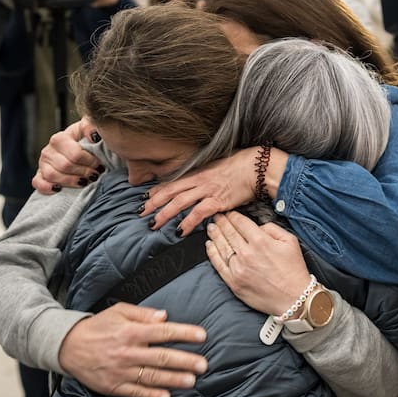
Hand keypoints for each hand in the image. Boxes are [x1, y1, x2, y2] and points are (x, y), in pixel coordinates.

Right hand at [32, 117, 102, 193]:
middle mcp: (48, 150)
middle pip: (65, 166)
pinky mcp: (39, 175)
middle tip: (95, 174)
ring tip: (84, 181)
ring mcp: (42, 164)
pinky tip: (59, 188)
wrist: (76, 149)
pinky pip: (38, 183)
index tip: (100, 164)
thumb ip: (91, 128)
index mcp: (60, 138)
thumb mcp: (88, 129)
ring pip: (52, 176)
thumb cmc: (83, 140)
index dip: (90, 161)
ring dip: (71, 181)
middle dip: (83, 172)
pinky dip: (47, 187)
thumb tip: (94, 135)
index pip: (75, 154)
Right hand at [58, 303, 207, 396]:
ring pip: (152, 376)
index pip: (163, 332)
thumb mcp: (119, 311)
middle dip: (185, 361)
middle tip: (203, 364)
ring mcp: (121, 371)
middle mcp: (128, 352)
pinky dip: (152, 396)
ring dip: (173, 379)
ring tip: (191, 381)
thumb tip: (164, 316)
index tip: (202, 336)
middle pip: (162, 357)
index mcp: (131, 331)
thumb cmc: (98, 326)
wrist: (68, 347)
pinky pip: (136, 392)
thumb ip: (143, 313)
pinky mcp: (114, 385)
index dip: (184, 333)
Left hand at [141, 147, 287, 232]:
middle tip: (140, 213)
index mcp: (199, 172)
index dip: (157, 190)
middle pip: (170, 192)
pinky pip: (198, 213)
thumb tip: (200, 182)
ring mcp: (208, 190)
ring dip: (164, 214)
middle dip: (153, 203)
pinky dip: (188, 222)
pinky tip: (180, 231)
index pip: (173, 182)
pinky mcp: (218, 200)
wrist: (257, 166)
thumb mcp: (219, 166)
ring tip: (153, 224)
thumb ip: (207, 175)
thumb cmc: (241, 165)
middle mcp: (200, 180)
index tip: (145, 197)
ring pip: (179, 202)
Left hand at [206, 212, 311, 316]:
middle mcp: (247, 253)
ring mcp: (238, 269)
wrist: (293, 298)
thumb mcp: (290, 241)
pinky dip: (212, 253)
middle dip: (221, 222)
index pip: (240, 223)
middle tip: (216, 217)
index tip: (229, 213)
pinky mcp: (234, 282)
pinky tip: (210, 245)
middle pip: (229, 232)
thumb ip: (272, 228)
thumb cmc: (293, 270)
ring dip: (215, 235)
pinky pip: (218, 265)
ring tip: (211, 228)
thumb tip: (258, 227)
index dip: (233, 216)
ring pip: (221, 246)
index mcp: (260, 241)